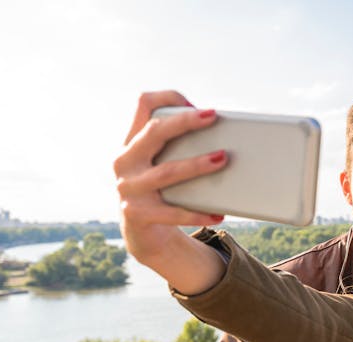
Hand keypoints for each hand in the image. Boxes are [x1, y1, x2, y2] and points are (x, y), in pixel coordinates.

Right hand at [113, 91, 226, 290]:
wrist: (143, 233)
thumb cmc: (163, 190)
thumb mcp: (164, 164)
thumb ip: (180, 146)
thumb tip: (226, 136)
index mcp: (132, 142)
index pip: (143, 105)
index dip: (168, 97)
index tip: (195, 103)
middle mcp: (125, 161)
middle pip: (154, 132)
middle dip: (185, 122)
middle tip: (212, 117)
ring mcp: (128, 188)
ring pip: (167, 172)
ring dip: (197, 165)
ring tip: (223, 159)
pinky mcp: (137, 215)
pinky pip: (172, 213)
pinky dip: (197, 213)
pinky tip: (218, 213)